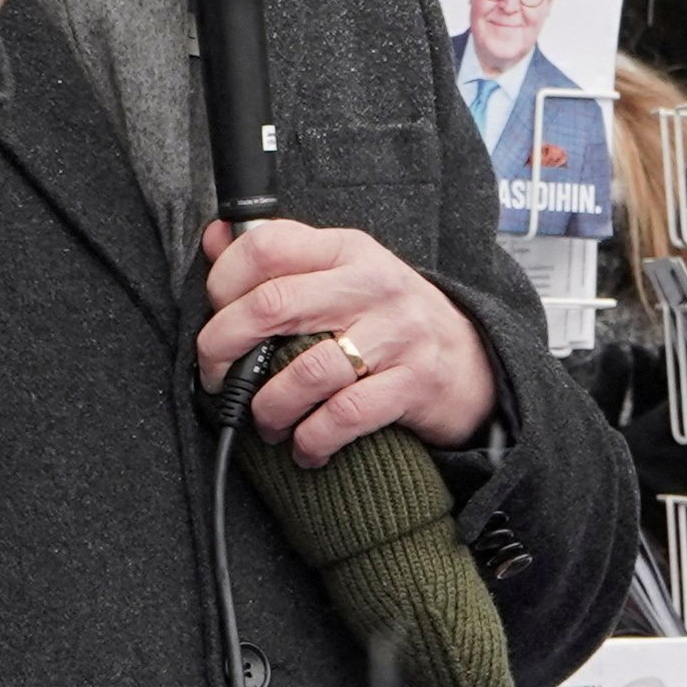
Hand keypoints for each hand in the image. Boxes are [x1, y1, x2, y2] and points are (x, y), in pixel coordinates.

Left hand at [199, 218, 497, 463]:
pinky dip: (312, 440)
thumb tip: (215, 237)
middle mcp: (371, 284)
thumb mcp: (342, 273)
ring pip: (304, 371)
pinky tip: (305, 448)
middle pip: (272, 305)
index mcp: (346, 249)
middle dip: (223, 348)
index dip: (222, 282)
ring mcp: (397, 334)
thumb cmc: (390, 320)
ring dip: (267, 407)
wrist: (472, 361)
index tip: (213, 317)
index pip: (268, 245)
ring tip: (264, 422)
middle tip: (215, 376)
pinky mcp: (414, 383)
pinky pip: (344, 415)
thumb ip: (282, 258)